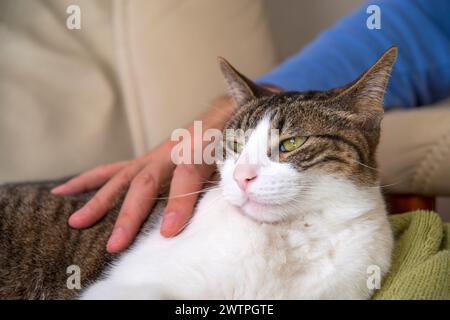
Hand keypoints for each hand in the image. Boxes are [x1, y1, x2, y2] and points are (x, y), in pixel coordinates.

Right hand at [52, 96, 233, 252]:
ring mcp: (151, 157)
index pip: (186, 176)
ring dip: (100, 202)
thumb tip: (220, 201)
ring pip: (121, 178)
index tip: (168, 232)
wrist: (218, 117)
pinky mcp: (143, 160)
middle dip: (130, 214)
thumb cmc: (227, 142)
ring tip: (76, 222)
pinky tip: (66, 189)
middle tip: (116, 244)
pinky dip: (90, 180)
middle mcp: (168, 153)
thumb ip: (227, 178)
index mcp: (196, 151)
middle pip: (145, 183)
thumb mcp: (233, 159)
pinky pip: (113, 170)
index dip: (178, 203)